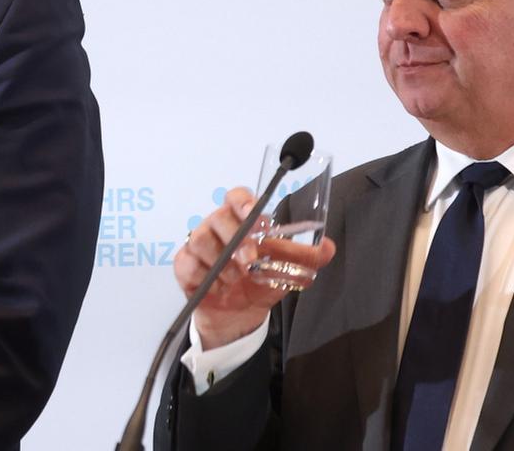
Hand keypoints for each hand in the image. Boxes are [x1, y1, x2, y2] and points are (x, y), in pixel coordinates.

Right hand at [174, 187, 336, 349]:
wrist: (239, 316)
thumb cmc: (260, 283)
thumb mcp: (288, 273)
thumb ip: (307, 258)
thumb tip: (328, 248)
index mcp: (242, 220)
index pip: (236, 197)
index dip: (242, 201)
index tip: (253, 214)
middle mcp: (218, 227)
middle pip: (219, 218)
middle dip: (236, 240)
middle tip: (250, 262)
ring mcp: (198, 245)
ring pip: (201, 239)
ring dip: (221, 262)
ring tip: (235, 279)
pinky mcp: (184, 265)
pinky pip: (187, 262)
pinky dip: (205, 276)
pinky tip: (218, 287)